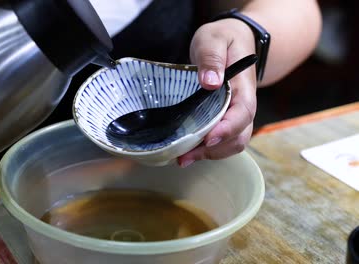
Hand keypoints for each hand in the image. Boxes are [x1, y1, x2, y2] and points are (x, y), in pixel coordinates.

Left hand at [178, 18, 256, 166]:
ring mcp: (234, 114)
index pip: (243, 112)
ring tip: (182, 159)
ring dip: (209, 154)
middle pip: (238, 136)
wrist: (232, 41)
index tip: (208, 138)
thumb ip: (212, 58)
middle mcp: (242, 105)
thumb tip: (210, 82)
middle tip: (184, 157)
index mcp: (243, 86)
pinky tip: (187, 151)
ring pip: (231, 143)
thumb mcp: (214, 39)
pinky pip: (221, 141)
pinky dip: (206, 150)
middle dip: (214, 150)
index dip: (228, 129)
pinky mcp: (223, 119)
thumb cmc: (222, 39)